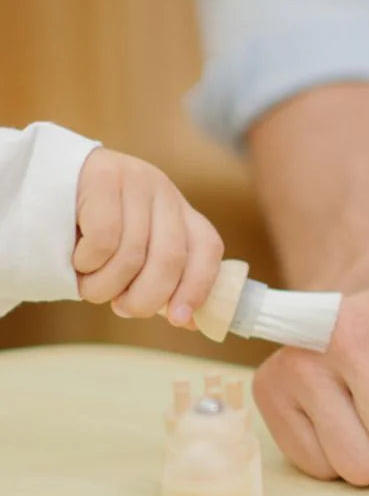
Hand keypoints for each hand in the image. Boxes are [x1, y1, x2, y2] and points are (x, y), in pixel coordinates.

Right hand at [74, 148, 224, 324]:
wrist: (34, 184)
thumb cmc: (85, 232)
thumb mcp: (129, 253)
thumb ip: (158, 280)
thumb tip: (189, 320)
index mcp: (179, 211)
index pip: (207, 248)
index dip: (197, 287)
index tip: (179, 319)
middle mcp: (164, 192)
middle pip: (171, 258)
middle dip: (146, 297)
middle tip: (122, 307)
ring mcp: (135, 180)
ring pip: (132, 255)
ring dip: (106, 286)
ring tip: (88, 282)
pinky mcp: (103, 175)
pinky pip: (104, 239)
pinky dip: (88, 262)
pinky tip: (77, 258)